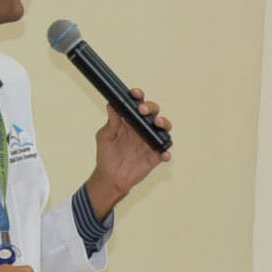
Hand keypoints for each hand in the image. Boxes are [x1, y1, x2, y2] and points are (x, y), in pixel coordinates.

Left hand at [83, 86, 173, 215]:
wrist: (111, 177)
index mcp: (130, 122)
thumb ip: (111, 122)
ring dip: (164, 124)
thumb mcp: (105, 136)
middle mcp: (142, 129)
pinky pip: (165, 152)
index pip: (137, 106)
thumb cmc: (106, 155)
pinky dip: (166, 152)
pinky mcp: (155, 156)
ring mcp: (150, 142)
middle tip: (143, 110)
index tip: (136, 94)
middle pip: (153, 114)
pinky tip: (163, 153)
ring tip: (158, 123)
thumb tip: (111, 105)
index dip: (138, 97)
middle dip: (151, 108)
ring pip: (163, 129)